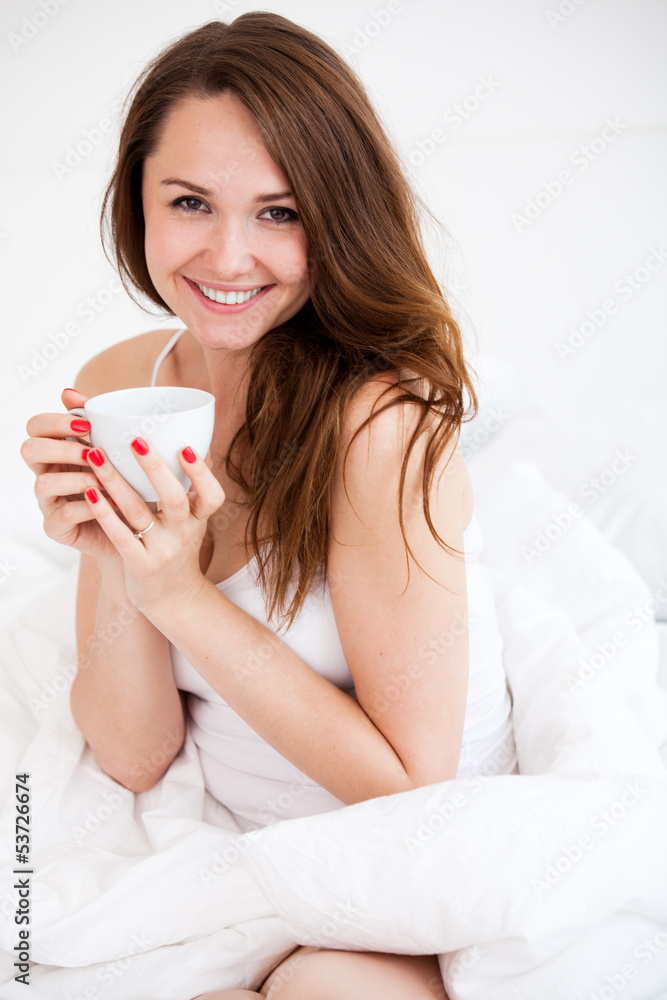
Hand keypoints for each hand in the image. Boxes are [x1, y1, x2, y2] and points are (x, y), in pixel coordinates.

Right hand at [20, 388, 123, 562]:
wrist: (140, 530)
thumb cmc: (128, 484)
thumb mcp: (119, 452)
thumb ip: (98, 423)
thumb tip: (68, 392)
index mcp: (56, 450)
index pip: (36, 426)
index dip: (55, 422)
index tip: (88, 426)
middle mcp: (46, 473)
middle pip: (28, 449)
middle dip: (62, 448)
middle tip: (93, 453)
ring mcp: (48, 501)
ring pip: (42, 483)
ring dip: (77, 478)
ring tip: (106, 482)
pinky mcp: (57, 527)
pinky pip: (64, 514)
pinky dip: (90, 507)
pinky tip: (113, 504)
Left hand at [79, 435, 224, 616]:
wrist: (173, 598)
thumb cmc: (178, 547)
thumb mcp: (194, 520)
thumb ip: (192, 486)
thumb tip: (195, 440)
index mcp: (199, 519)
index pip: (212, 495)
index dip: (201, 472)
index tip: (185, 446)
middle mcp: (183, 533)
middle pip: (173, 498)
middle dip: (154, 468)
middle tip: (135, 440)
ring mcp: (161, 550)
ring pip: (138, 512)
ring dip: (116, 481)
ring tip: (96, 455)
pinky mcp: (139, 565)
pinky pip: (119, 535)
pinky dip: (103, 512)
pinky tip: (89, 492)